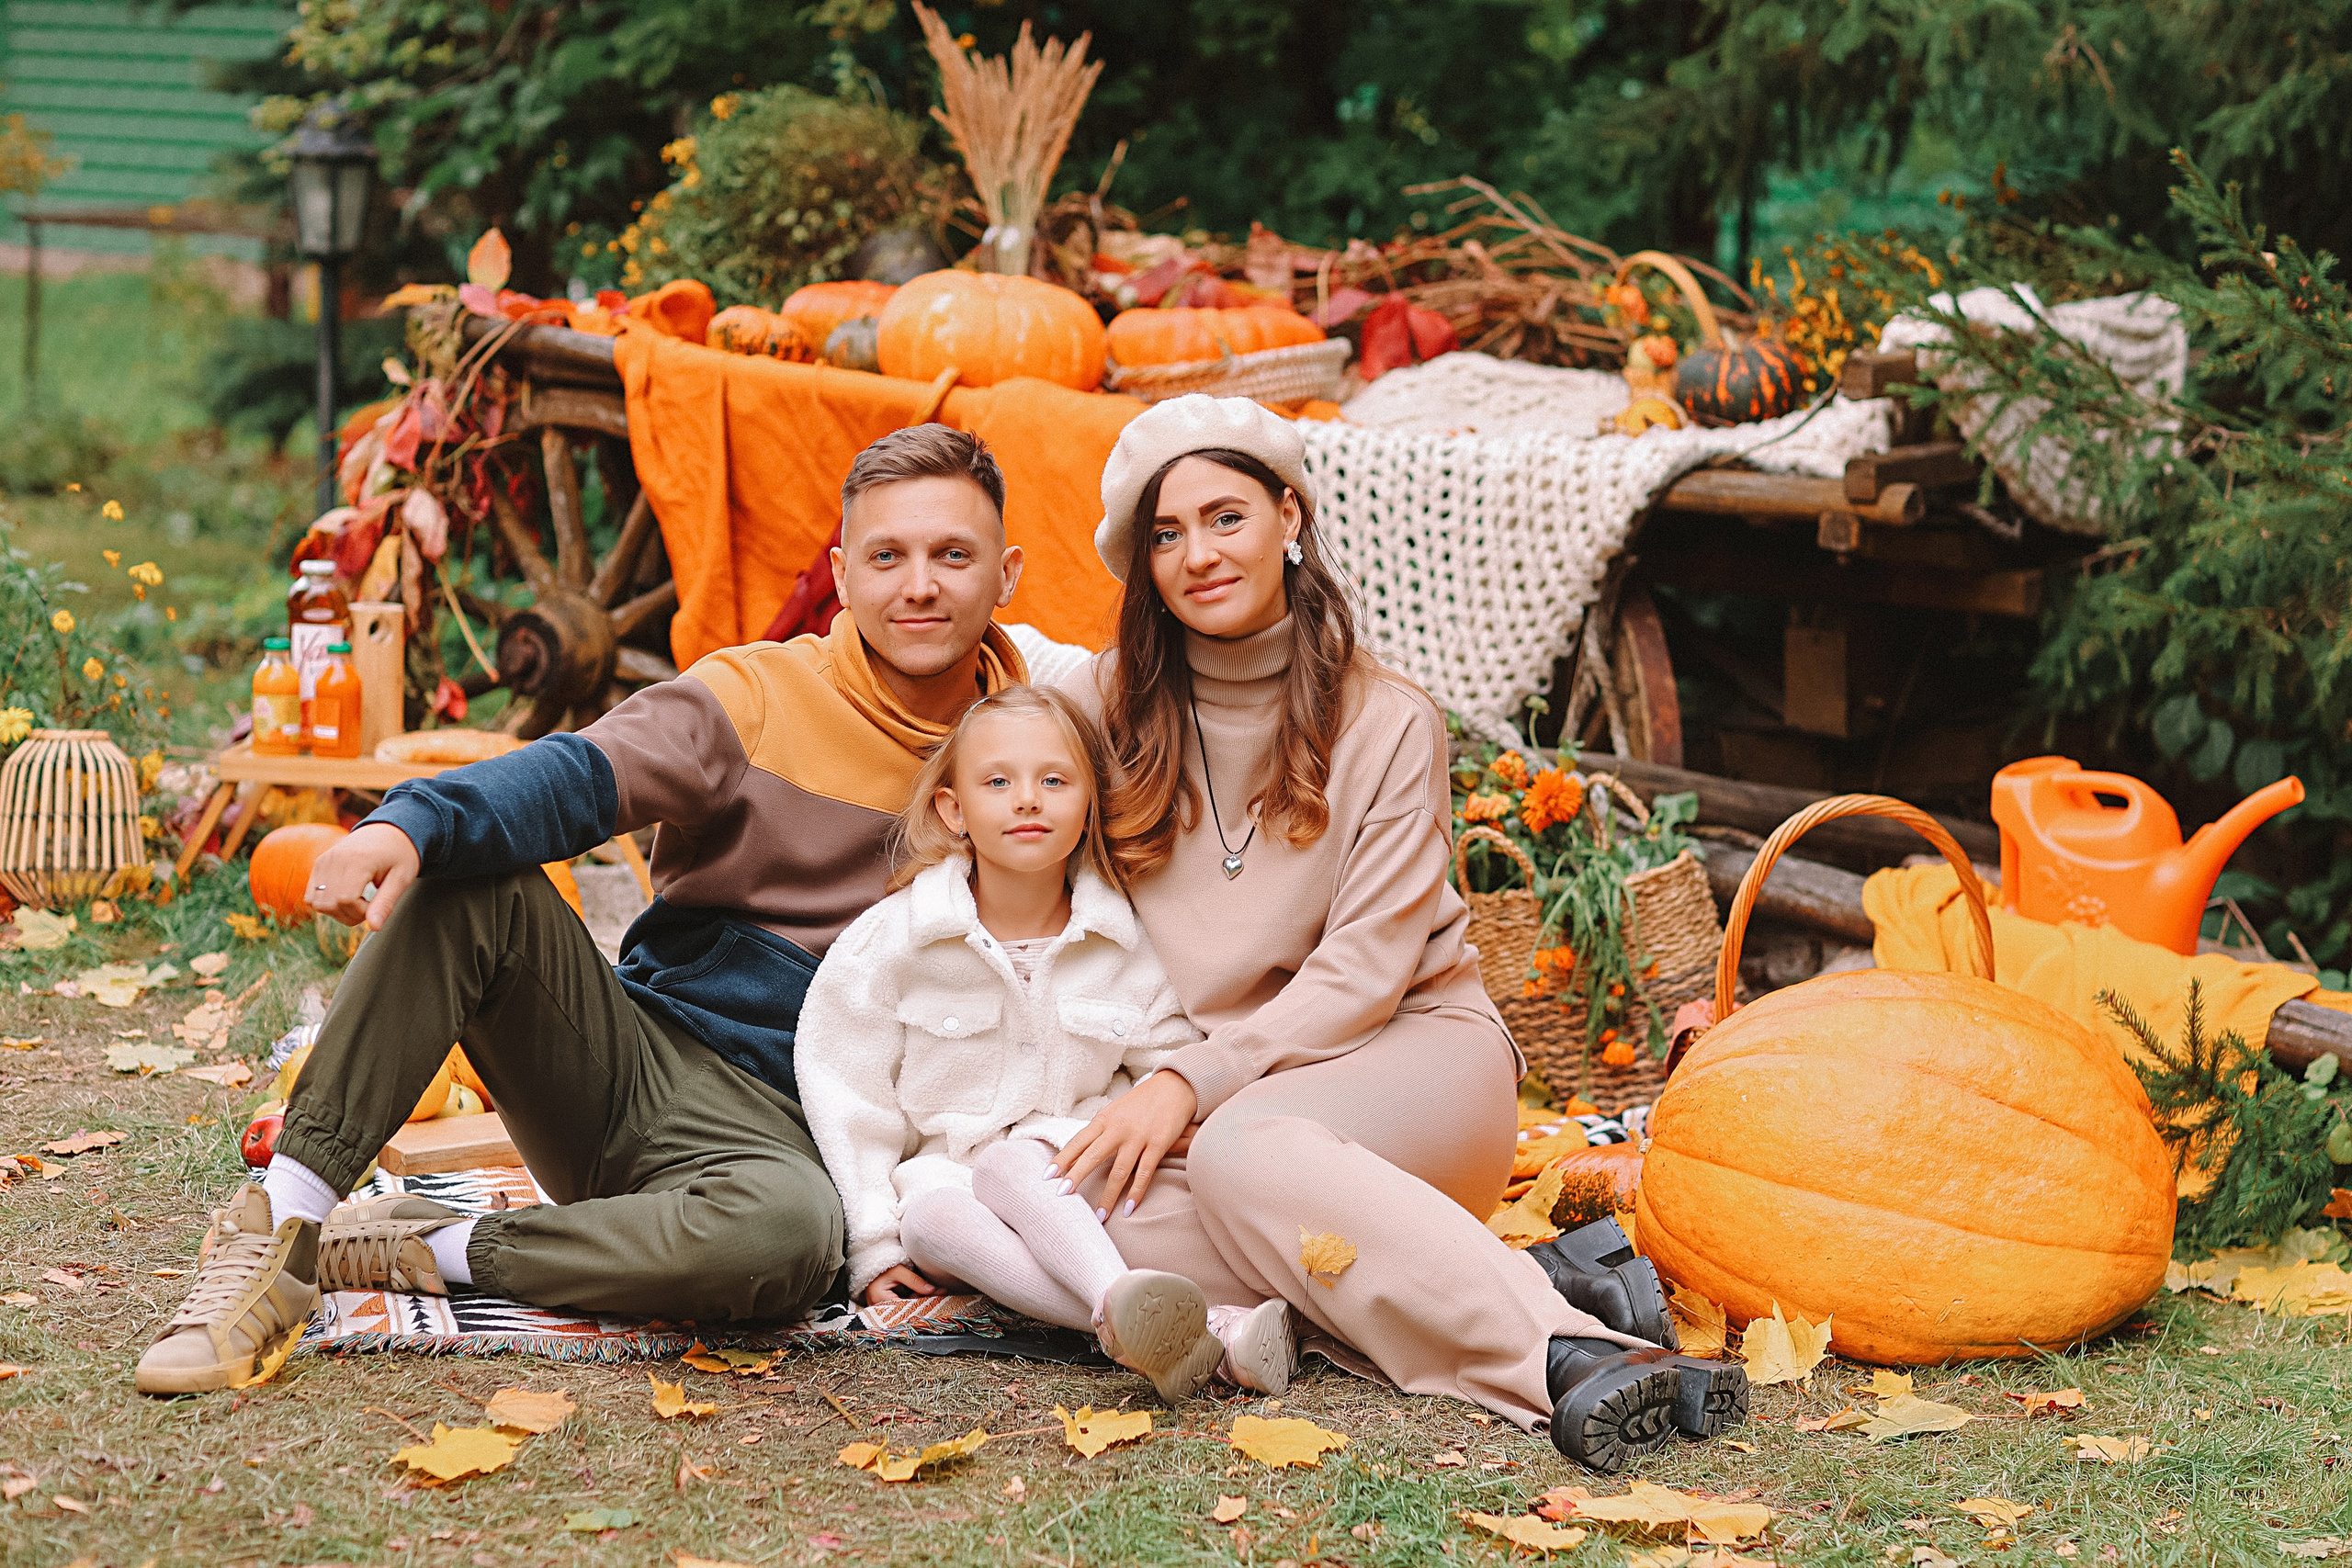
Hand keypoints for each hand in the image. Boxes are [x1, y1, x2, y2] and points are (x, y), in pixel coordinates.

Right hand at [308, 822, 421, 929]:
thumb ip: (386, 903)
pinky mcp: (319, 864)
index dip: (361, 912)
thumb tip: (375, 928)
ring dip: (337, 911)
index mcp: (358, 860)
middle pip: (329, 904)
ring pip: (316, 903)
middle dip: (350, 915)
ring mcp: (324, 860)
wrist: (389, 831)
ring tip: (358, 900)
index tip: (377, 906)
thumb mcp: (402, 878)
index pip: (346, 899)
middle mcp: (335, 858)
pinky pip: (311, 896)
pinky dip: (327, 903)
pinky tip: (346, 895)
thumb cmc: (400, 855)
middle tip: (369, 905)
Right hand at [864, 1264, 938, 1304]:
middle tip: (941, 1294)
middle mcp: (880, 1308)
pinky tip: (928, 1295)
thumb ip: (914, 1281)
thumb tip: (931, 1290)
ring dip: (922, 1301)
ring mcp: (883, 1309)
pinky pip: (903, 1306)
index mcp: (880, 1299)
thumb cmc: (882, 1266)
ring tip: (939, 1292)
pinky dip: (915, 1300)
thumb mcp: (899, 1271)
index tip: (937, 1297)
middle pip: (906, 1308)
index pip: (904, 1306)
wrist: (872, 1264)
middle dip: (924, 1302)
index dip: (921, 1303)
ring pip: (906, 1308)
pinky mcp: (888, 1307)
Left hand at [1053, 1070, 1197, 1218]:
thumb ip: (1099, 1131)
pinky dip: (1136, 1192)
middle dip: (1076, 1177)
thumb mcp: (1115, 1111)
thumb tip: (1078, 1153)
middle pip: (1092, 1156)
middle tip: (1062, 1196)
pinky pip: (1144, 1173)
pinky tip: (1129, 1208)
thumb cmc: (1141, 1101)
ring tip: (1099, 1216)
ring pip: (1119, 1171)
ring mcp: (1138, 1137)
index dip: (1062, 1159)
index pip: (1078, 1142)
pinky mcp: (1158, 1144)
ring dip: (1108, 1196)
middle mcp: (1118, 1128)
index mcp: (1104, 1119)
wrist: (1175, 1086)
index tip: (1047, 1176)